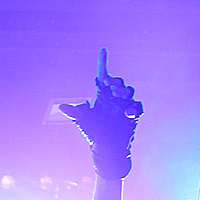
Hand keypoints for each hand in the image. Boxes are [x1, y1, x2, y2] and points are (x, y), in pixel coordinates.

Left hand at [59, 48, 142, 178]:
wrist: (107, 149)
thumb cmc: (94, 134)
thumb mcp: (83, 121)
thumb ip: (75, 113)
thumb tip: (62, 107)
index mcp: (102, 95)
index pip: (103, 75)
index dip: (103, 63)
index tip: (103, 50)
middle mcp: (114, 99)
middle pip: (118, 82)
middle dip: (116, 82)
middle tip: (111, 86)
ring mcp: (124, 106)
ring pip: (129, 91)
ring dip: (124, 92)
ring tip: (118, 96)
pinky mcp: (133, 115)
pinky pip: (137, 106)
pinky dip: (134, 108)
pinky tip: (127, 113)